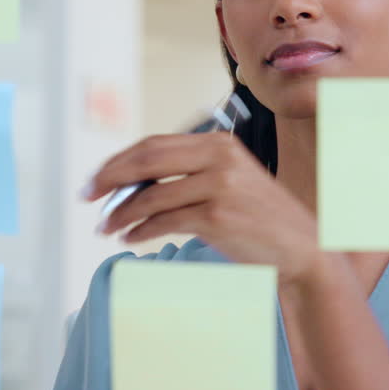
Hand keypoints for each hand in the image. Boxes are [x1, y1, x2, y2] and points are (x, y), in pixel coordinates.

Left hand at [81, 132, 324, 286]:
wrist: (301, 246)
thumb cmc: (259, 218)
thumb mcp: (228, 180)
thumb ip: (188, 173)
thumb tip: (130, 183)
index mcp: (218, 143)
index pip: (154, 144)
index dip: (118, 161)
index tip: (95, 178)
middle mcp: (219, 157)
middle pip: (147, 161)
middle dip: (109, 179)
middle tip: (87, 197)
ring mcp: (219, 185)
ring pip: (152, 195)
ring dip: (121, 213)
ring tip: (106, 226)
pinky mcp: (217, 216)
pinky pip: (164, 221)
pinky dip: (140, 230)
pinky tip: (130, 237)